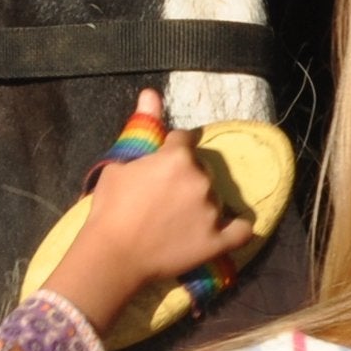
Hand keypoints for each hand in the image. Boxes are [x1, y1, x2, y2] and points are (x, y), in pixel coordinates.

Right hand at [40, 90, 260, 331]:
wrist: (113, 257)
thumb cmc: (109, 209)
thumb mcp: (119, 164)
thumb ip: (143, 128)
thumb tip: (150, 93)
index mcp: (177, 157)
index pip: (184, 140)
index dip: (172, 149)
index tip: (163, 162)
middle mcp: (201, 179)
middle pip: (202, 169)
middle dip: (187, 177)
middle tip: (167, 196)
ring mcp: (213, 211)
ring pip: (216, 198)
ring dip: (204, 202)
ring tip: (181, 219)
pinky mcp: (218, 240)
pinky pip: (241, 230)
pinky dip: (237, 228)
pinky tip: (229, 227)